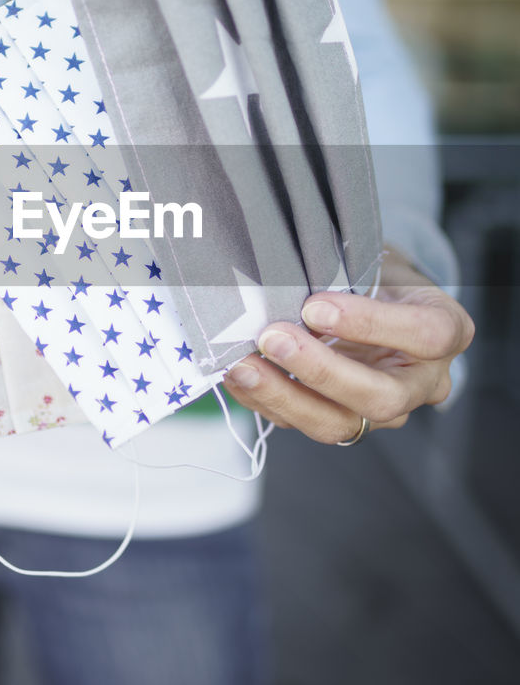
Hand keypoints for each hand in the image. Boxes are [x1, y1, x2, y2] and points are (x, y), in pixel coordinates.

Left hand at [222, 248, 474, 443]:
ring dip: (284, 396)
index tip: (315, 305)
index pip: (425, 336)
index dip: (369, 323)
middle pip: (381, 398)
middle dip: (321, 372)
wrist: (375, 300)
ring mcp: (384, 410)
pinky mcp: (344, 421)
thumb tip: (286, 285)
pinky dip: (265, 401)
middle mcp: (423, 382)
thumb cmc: (379, 275)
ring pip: (339, 424)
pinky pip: (303, 424)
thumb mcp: (378, 260)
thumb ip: (349, 275)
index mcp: (446, 331)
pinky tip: (238, 377)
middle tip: (272, 338)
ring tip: (242, 366)